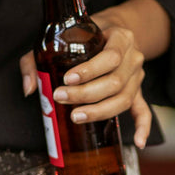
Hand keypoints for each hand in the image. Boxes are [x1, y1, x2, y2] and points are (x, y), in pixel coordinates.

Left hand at [19, 22, 152, 147]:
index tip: (68, 79)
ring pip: (124, 98)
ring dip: (100, 111)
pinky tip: (138, 142)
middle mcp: (134, 58)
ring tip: (76, 116)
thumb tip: (30, 88)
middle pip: (115, 82)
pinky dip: (143, 127)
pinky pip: (143, 111)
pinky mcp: (138, 92)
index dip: (90, 71)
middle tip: (61, 98)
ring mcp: (137, 77)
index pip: (111, 57)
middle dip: (86, 94)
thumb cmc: (85, 35)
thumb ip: (38, 59)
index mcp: (121, 38)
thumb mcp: (62, 36)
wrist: (113, 31)